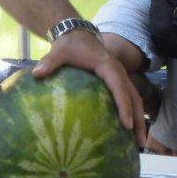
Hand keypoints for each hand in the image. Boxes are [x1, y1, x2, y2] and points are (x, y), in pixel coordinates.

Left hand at [32, 30, 146, 146]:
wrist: (78, 34)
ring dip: (139, 119)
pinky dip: (132, 113)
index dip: (124, 105)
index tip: (127, 124)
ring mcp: (120, 76)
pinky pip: (128, 98)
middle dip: (138, 119)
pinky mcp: (117, 81)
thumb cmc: (69, 45)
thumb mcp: (59, 51)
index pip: (119, 87)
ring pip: (135, 99)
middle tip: (140, 142)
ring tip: (140, 142)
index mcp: (108, 66)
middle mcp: (119, 72)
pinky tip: (128, 131)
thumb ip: (50, 62)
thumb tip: (36, 73)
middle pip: (134, 97)